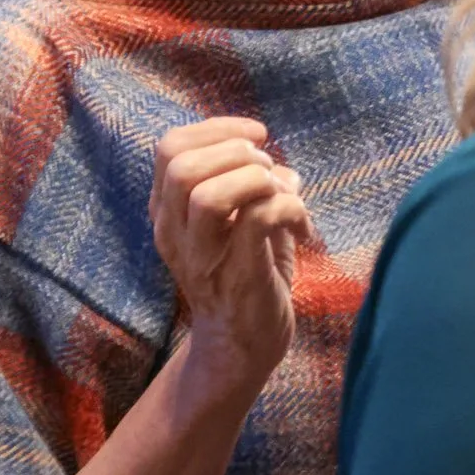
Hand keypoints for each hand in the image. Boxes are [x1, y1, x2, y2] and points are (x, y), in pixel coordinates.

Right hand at [148, 117, 314, 406]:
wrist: (242, 347)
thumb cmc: (247, 274)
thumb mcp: (238, 222)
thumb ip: (250, 186)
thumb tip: (281, 163)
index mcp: (169, 212)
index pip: (169, 147)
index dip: (218, 128)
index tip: (257, 137)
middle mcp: (175, 233)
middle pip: (182, 166)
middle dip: (236, 151)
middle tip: (267, 171)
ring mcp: (203, 258)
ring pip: (209, 194)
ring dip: (257, 179)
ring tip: (281, 195)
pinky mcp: (238, 277)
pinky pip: (259, 219)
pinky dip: (291, 208)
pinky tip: (304, 228)